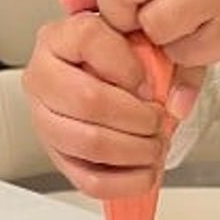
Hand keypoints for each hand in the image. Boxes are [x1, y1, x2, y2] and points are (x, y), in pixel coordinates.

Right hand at [21, 7, 173, 199]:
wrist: (106, 79)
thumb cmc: (123, 57)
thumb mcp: (149, 42)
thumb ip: (171, 60)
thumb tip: (177, 102)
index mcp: (59, 37)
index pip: (88, 40)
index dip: (129, 66)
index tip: (150, 82)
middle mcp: (42, 77)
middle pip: (88, 101)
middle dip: (138, 117)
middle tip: (159, 120)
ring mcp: (44, 120)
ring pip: (89, 143)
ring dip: (135, 150)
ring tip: (155, 144)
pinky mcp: (59, 157)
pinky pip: (89, 182)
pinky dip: (126, 183)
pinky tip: (146, 169)